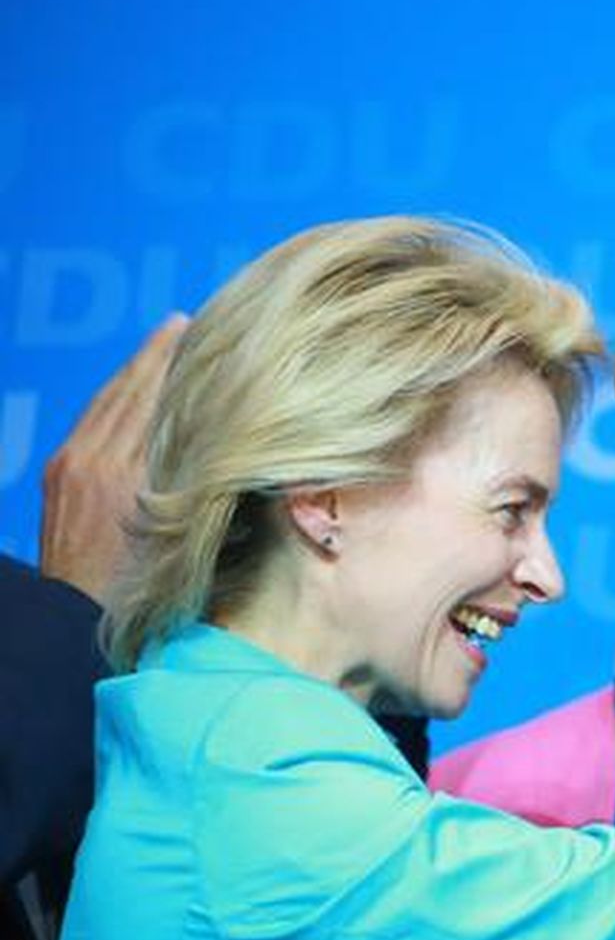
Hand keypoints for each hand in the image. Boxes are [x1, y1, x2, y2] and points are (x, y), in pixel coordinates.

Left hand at [39, 313, 187, 602]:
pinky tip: (130, 382)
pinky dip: (115, 392)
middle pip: (136, 391)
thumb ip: (196, 492)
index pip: (162, 403)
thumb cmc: (137, 590)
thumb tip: (229, 458)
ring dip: (138, 367)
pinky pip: (93, 417)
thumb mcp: (176, 540)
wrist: (72, 617)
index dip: (182, 367)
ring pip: (112, 400)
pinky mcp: (60, 472)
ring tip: (164, 338)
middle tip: (185, 323)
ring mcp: (74, 464)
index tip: (206, 337)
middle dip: (160, 355)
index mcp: (132, 476)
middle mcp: (99, 460)